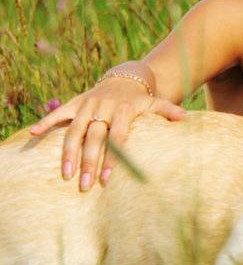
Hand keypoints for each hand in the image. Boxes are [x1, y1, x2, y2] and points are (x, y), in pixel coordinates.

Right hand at [30, 69, 184, 189]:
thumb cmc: (143, 100)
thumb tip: (187, 120)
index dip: (112, 158)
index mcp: (124, 110)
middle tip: (85, 186)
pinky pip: (58, 113)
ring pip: (74, 131)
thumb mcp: (157, 103)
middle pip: (94, 138)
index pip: (117, 138)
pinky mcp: (75, 102)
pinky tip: (32, 134)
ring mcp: (87, 104)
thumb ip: (170, 111)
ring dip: (68, 153)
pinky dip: (45, 122)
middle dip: (89, 162)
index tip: (107, 179)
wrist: (126, 77)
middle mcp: (103, 107)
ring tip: (66, 176)